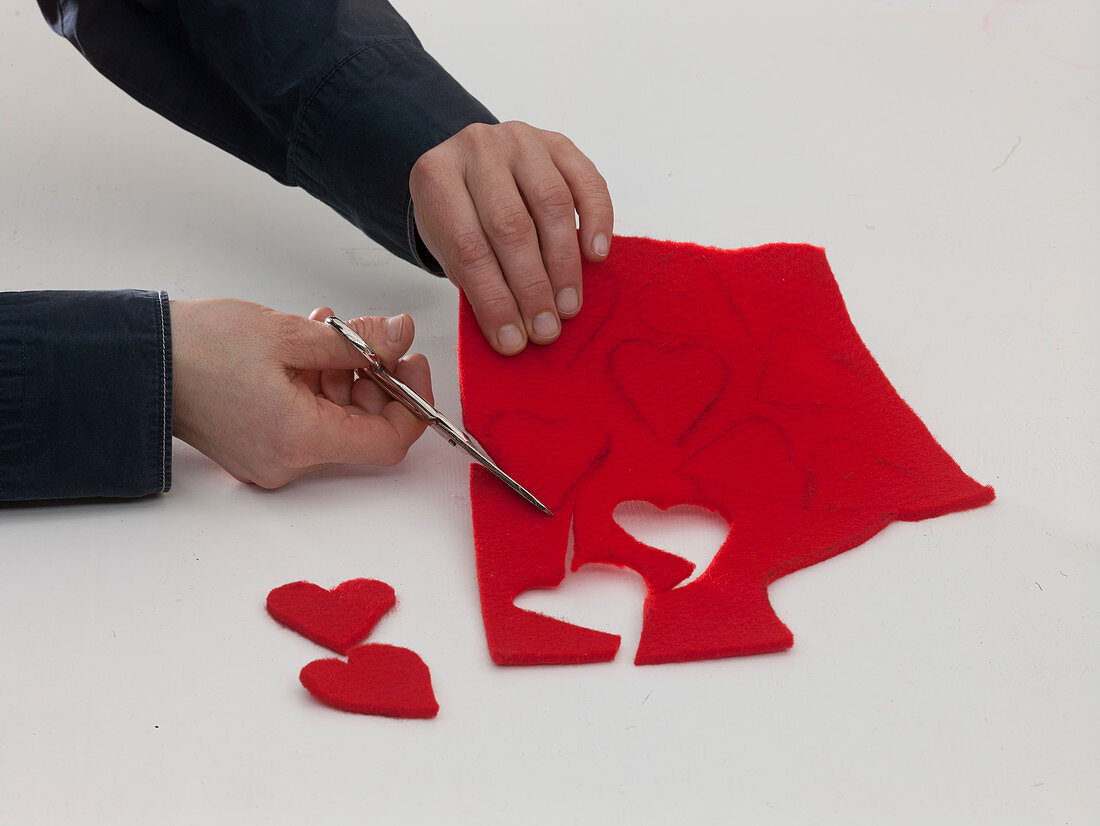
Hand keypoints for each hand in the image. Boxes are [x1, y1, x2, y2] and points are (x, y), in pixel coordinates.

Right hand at [170, 299, 431, 488]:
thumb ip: (356, 341)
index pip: (388, 442)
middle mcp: (289, 462)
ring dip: (347, 376)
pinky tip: (309, 349)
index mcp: (300, 440)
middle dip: (378, 380)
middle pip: (364, 430)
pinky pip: (309, 420)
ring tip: (331, 332)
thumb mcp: (291, 334)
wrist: (135, 361)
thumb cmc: (200, 347)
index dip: (413, 403)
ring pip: (337, 421)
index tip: (411, 363)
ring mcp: (272, 458)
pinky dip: (319, 385)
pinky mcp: (259, 447)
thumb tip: (401, 335)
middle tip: (375, 337)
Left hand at [409, 121, 613, 354]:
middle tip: (546, 329)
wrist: (470, 166)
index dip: (493, 299)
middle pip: (511, 226)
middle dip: (531, 287)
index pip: (468, 246)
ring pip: (551, 204)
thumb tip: (514, 336)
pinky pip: (587, 183)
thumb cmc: (459, 216)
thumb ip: (476, 281)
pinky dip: (597, 221)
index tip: (513, 341)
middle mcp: (477, 147)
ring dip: (564, 264)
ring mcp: (521, 139)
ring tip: (568, 307)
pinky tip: (596, 256)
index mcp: (436, 176)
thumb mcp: (449, 246)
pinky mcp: (559, 142)